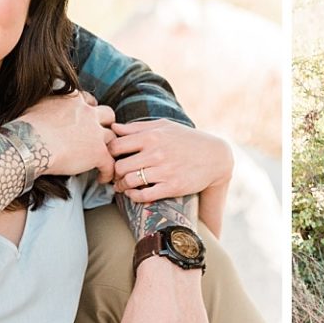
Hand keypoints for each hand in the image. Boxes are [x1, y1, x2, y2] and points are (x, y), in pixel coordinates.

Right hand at [14, 91, 115, 180]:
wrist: (29, 144)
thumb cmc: (26, 128)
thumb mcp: (38, 105)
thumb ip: (48, 105)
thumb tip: (41, 110)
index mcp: (73, 99)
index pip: (89, 101)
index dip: (89, 110)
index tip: (87, 119)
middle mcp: (87, 113)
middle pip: (108, 115)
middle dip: (107, 125)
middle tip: (101, 137)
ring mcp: (95, 133)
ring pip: (113, 138)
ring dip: (110, 148)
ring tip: (105, 158)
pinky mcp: (97, 152)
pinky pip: (110, 162)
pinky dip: (108, 171)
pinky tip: (102, 177)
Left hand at [110, 121, 232, 203]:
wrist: (215, 157)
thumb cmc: (187, 139)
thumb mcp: (164, 126)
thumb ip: (137, 127)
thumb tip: (113, 128)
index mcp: (152, 135)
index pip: (116, 145)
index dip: (108, 154)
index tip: (110, 159)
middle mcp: (156, 153)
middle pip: (119, 166)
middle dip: (113, 173)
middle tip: (112, 176)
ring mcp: (164, 171)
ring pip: (129, 181)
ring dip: (121, 186)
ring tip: (122, 185)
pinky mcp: (172, 187)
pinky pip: (143, 195)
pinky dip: (134, 196)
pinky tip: (134, 193)